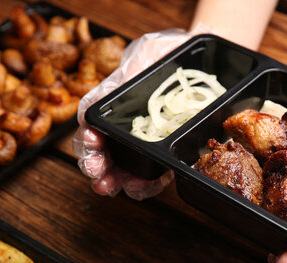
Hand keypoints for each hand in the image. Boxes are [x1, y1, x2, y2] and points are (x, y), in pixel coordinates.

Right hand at [74, 29, 195, 199]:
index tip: (92, 143)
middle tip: (100, 177)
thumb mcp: (144, 55)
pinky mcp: (165, 151)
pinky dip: (145, 183)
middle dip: (98, 168)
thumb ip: (124, 75)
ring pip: (124, 168)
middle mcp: (125, 125)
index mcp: (114, 104)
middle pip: (103, 152)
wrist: (199, 57)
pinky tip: (142, 185)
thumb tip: (101, 99)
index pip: (91, 125)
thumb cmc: (167, 51)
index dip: (87, 139)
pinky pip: (152, 173)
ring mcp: (144, 140)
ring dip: (118, 181)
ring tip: (118, 187)